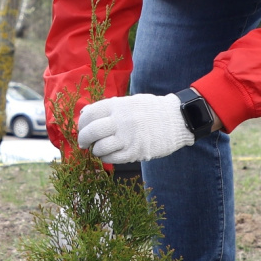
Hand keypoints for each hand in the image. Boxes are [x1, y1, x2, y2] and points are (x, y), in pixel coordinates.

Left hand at [76, 93, 193, 164]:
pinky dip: (106, 158)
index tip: (82, 128)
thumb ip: (111, 108)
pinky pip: (112, 158)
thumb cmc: (152, 110)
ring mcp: (128, 137)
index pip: (90, 114)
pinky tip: (108, 155)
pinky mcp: (135, 152)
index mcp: (119, 105)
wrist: (178, 119)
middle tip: (83, 143)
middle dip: (83, 139)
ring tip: (98, 149)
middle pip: (91, 132)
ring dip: (95, 150)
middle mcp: (121, 120)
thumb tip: (85, 114)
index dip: (82, 123)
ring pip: (100, 148)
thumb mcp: (131, 101)